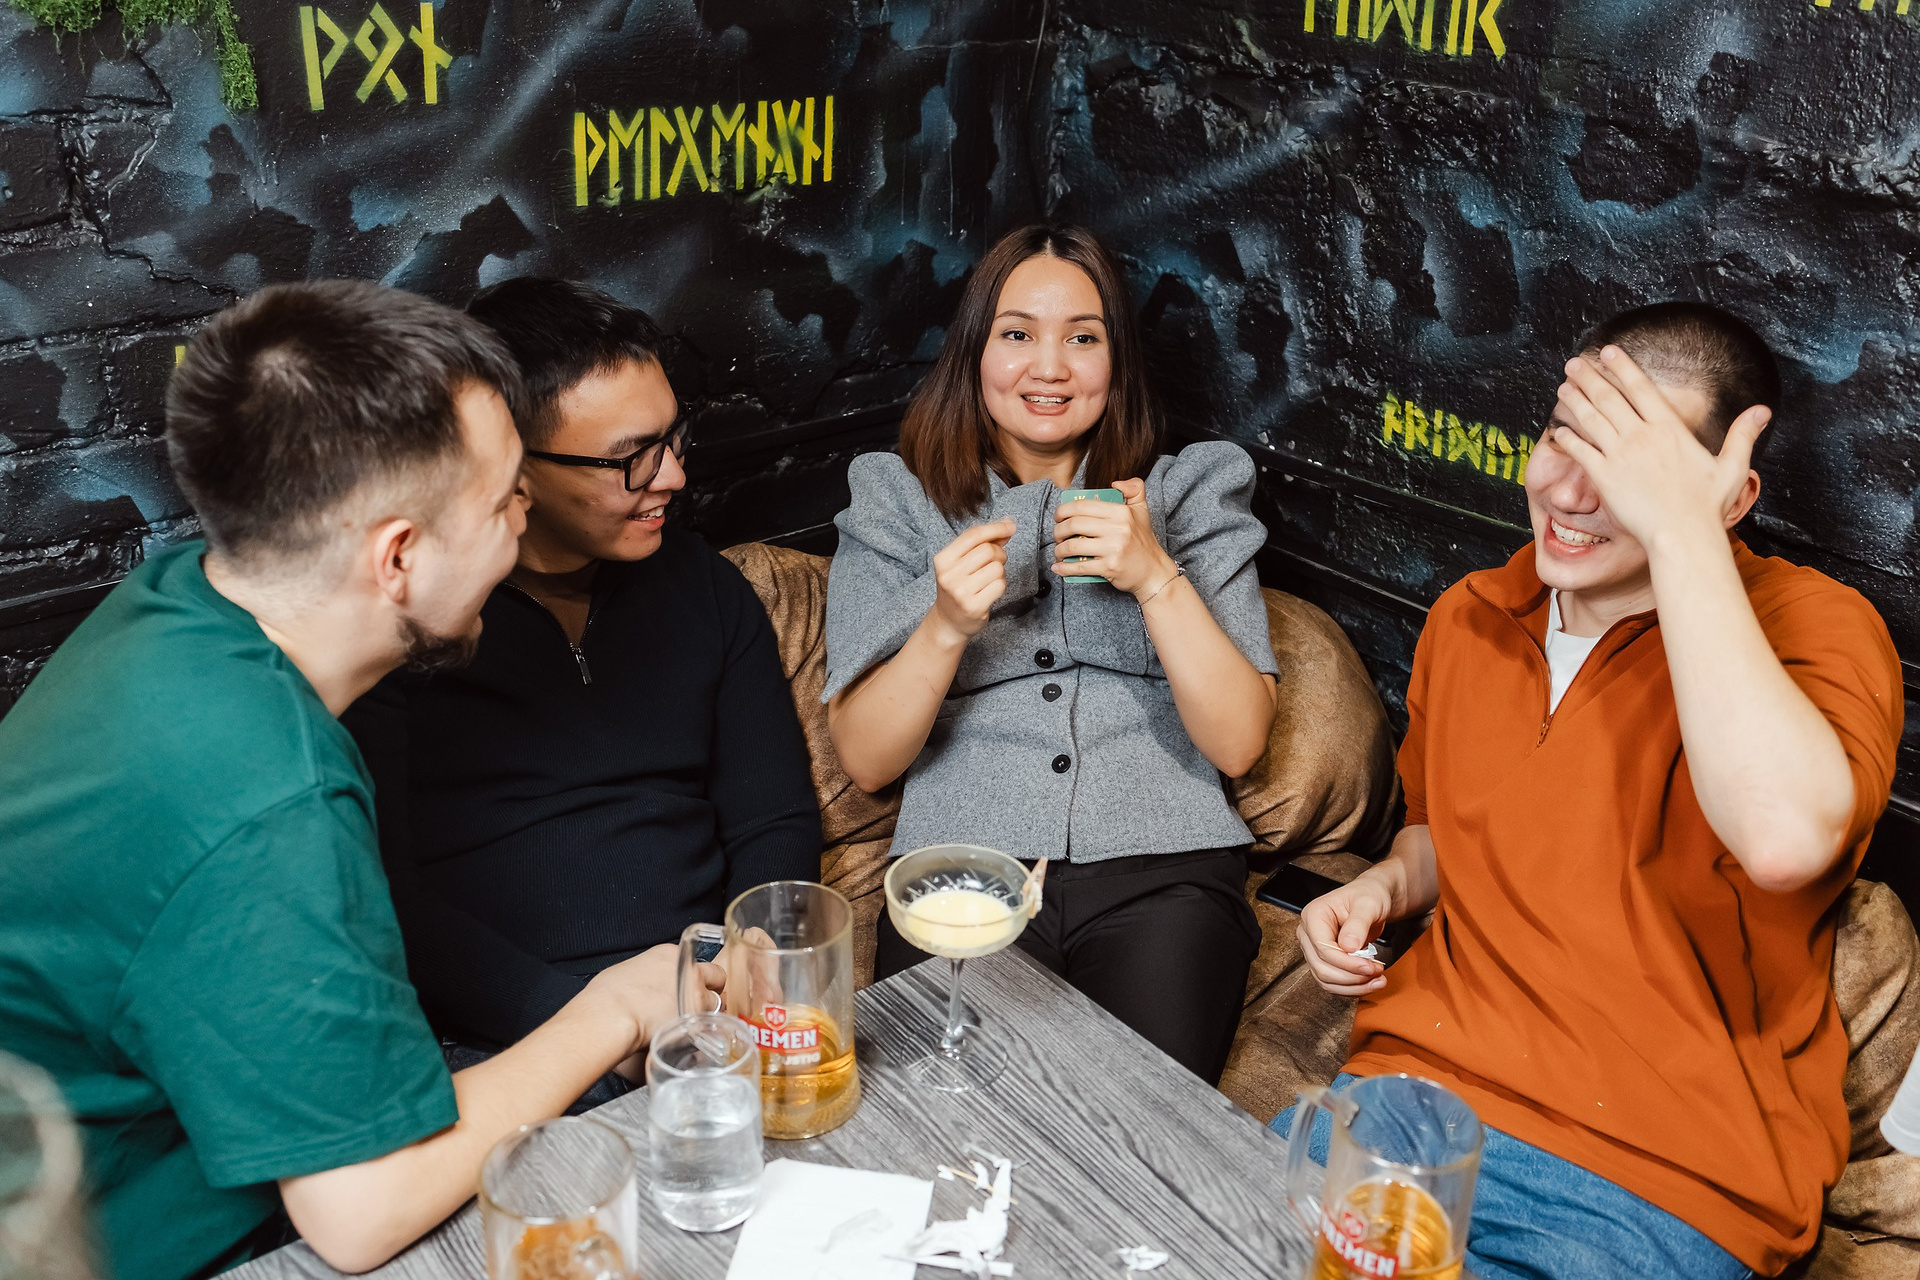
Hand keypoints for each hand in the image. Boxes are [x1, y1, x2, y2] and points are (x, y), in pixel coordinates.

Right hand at [588, 943, 723, 1079]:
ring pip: (717, 1002)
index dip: (693, 977)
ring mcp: (696, 993)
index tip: (687, 986)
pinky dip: (703, 1032)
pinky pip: (709, 1026)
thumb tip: (646, 984)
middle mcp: (688, 970)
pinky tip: (689, 1037)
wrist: (611, 1016)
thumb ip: (646, 974)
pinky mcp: (697, 1018)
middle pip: (716, 976)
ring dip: (708, 1013)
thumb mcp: (626, 972)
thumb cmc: (608, 997)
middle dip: (711, 990)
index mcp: (669, 955)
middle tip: (699, 1003)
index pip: (694, 962)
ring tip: (692, 1024)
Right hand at [929, 519, 1014, 643]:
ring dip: (1000, 571)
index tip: (1011, 526)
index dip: (996, 528)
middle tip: (995, 563)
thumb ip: (981, 543)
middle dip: (999, 554)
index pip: (973, 535)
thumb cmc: (958, 587)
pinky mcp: (974, 606)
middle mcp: (949, 575)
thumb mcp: (960, 563)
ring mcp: (961, 592)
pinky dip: (1000, 585)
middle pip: (988, 550)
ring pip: (997, 568)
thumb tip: (1007, 525)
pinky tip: (990, 590)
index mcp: (943, 559)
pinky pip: (1000, 585)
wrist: (948, 621)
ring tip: (989, 579)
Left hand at [1050, 478, 1176, 597]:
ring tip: (1058, 551)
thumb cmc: (1143, 541)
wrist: (1154, 571)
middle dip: (1058, 530)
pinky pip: (1079, 567)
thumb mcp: (1142, 510)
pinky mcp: (1109, 567)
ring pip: (1073, 546)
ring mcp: (1113, 549)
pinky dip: (1064, 568)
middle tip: (1057, 535)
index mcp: (1121, 512)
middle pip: (1074, 524)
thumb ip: (1135, 489)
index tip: (1058, 517)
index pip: (1083, 506)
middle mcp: (1118, 529)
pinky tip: (1058, 568)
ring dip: (1059, 550)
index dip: (1063, 510)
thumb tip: (1115, 484)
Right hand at [1296, 877, 1392, 997]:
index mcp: (1314, 915)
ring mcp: (1314, 948)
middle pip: (1322, 968)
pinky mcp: (1324, 960)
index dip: (1346, 963)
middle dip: (1352, 976)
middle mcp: (1308, 933)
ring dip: (1353, 986)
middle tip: (1377, 973)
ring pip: (1326, 979)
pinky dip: (1351, 987)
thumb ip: (1358, 923)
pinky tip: (1370, 982)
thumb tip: (1348, 947)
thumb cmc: (1369, 896)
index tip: (1370, 966)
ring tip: (1378, 981)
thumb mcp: (1369, 904)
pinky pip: (1332, 982)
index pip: (1323, 949)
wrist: (1373, 899)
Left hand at [1554, 347, 1769, 550]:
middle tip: (1574, 363)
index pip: (1641, 388)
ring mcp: (1621, 455)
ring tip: (1563, 385)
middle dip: (1590, 377)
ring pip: (1591, 419)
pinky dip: (1568, 438)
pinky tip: (1559, 429)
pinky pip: (1581, 451)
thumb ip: (1742, 435)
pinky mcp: (1604, 477)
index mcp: (1670, 429)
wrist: (1682, 534)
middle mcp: (1642, 436)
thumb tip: (1763, 410)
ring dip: (1575, 399)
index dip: (1623, 367)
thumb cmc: (1707, 506)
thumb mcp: (1732, 466)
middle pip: (1610, 397)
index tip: (1608, 351)